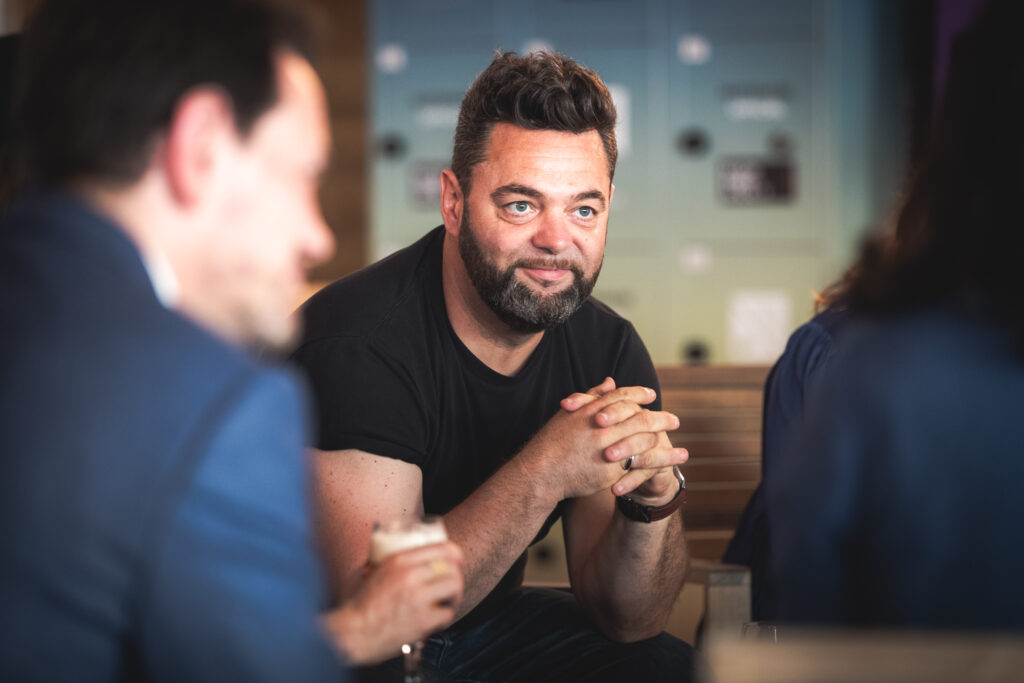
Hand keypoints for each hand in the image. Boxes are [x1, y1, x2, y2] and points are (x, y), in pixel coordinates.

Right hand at [324, 541, 463, 664]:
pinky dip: (445, 617)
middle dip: (456, 576)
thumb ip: (380, 560)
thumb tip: (387, 551)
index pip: (442, 548)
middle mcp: (410, 575)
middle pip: (452, 567)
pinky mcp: (422, 620)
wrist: (351, 634)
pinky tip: (436, 620)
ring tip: (447, 602)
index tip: (457, 560)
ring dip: (454, 596)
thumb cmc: (356, 606)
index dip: (455, 554)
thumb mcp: (367, 571)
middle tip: (452, 586)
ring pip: (454, 587)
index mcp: (398, 560)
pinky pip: (448, 613)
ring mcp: (418, 597)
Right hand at [519, 381, 682, 500]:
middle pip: (640, 419)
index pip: (622, 396)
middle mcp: (602, 429)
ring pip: (644, 445)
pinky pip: (635, 469)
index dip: (639, 394)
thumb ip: (592, 397)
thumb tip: (611, 382)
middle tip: (675, 421)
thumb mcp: (570, 414)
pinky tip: (667, 468)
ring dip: (666, 448)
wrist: (540, 472)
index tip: (653, 394)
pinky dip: (654, 467)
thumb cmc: (553, 441)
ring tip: (683, 453)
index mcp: (592, 411)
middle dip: (661, 420)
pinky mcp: (609, 474)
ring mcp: (606, 451)